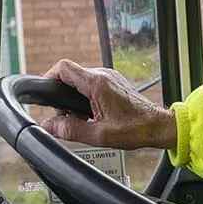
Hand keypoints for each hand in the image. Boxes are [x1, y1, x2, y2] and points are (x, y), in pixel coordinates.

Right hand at [39, 59, 175, 149]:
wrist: (158, 126)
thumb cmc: (135, 129)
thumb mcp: (98, 135)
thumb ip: (70, 130)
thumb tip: (49, 126)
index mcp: (97, 83)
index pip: (63, 68)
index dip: (48, 78)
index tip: (44, 93)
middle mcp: (103, 75)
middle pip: (70, 74)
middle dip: (61, 93)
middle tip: (64, 114)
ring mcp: (110, 77)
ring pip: (81, 79)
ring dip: (74, 96)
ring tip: (80, 117)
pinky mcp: (114, 82)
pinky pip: (92, 83)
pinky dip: (85, 96)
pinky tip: (91, 114)